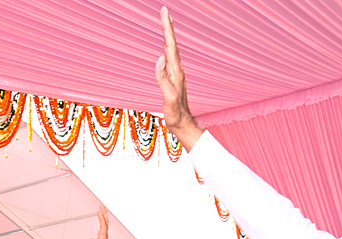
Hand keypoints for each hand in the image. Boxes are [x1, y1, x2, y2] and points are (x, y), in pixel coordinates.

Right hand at [88, 206, 113, 238]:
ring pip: (105, 222)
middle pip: (105, 221)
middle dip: (104, 213)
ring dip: (104, 214)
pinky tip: (101, 216)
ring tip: (102, 207)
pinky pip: (103, 224)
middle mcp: (104, 234)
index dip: (101, 219)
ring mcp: (104, 234)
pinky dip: (102, 218)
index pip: (103, 226)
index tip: (99, 212)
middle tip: (102, 205)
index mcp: (103, 237)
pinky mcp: (102, 234)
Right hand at [155, 7, 203, 149]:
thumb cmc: (175, 113)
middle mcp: (177, 70)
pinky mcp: (173, 78)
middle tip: (164, 11)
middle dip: (168, 26)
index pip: (170, 45)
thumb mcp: (168, 97)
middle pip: (172, 44)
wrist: (182, 124)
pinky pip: (170, 58)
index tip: (164, 13)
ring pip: (172, 49)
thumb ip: (163, 79)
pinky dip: (168, 47)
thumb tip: (159, 58)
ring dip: (169, 35)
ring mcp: (176, 74)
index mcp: (176, 71)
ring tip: (167, 23)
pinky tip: (166, 47)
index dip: (167, 28)